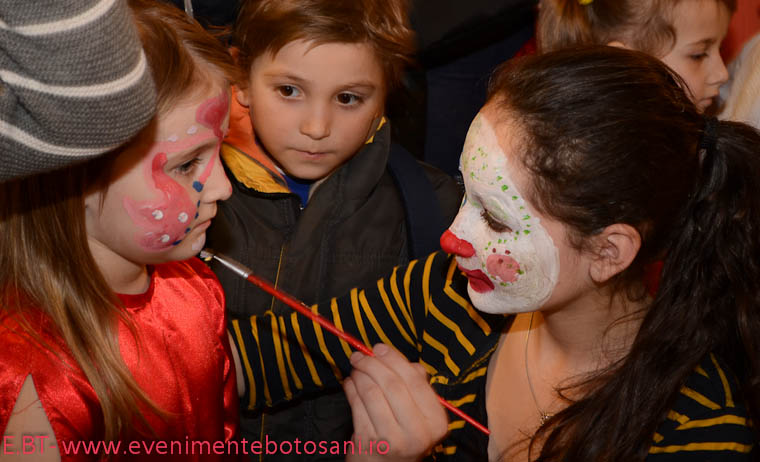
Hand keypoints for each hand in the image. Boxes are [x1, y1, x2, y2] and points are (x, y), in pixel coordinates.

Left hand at [343, 343, 448, 461]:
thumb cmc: (403, 433)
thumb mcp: (419, 412)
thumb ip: (415, 383)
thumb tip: (397, 356)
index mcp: (436, 421)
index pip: (415, 381)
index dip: (394, 360)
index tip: (379, 347)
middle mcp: (418, 432)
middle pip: (392, 384)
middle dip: (372, 364)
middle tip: (360, 355)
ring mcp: (392, 439)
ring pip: (372, 393)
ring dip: (359, 375)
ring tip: (355, 369)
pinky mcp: (369, 442)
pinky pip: (357, 405)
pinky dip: (350, 389)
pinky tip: (350, 383)